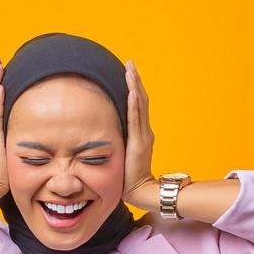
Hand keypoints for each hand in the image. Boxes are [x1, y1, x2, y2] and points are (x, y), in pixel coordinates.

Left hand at [123, 60, 157, 207]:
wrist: (140, 190)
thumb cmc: (129, 176)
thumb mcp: (123, 153)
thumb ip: (120, 141)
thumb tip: (107, 132)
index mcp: (141, 133)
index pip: (138, 105)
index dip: (134, 88)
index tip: (129, 72)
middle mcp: (145, 131)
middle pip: (141, 100)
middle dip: (135, 81)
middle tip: (130, 63)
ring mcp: (144, 136)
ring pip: (140, 106)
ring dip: (135, 86)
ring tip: (131, 70)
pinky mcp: (139, 143)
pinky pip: (136, 120)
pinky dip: (135, 105)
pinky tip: (132, 92)